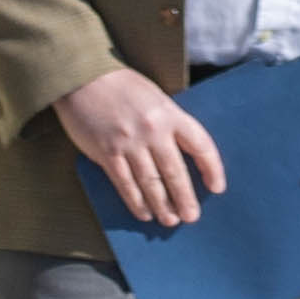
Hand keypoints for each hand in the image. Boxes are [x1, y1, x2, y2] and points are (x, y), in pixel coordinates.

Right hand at [60, 66, 224, 228]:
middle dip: (185, 198)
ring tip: (170, 220)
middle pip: (175, 172)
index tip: (217, 187)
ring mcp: (128, 143)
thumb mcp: (156, 98)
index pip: (201, 146)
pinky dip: (135, 201)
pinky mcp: (106, 152)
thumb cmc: (122, 87)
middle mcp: (152, 130)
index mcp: (170, 114)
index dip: (212, 169)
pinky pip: (125, 183)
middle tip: (191, 217)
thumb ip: (170, 124)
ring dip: (162, 205)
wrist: (82, 77)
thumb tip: (184, 156)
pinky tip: (143, 213)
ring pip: (150, 182)